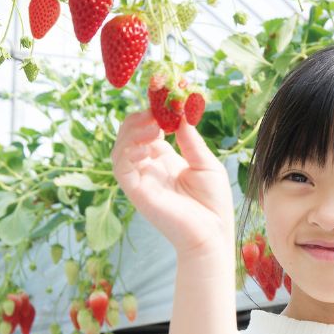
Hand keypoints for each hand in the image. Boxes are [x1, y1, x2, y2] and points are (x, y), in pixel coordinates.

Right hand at [111, 111, 233, 257]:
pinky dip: (128, 152)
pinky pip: (122, 168)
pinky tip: (148, 146)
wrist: (212, 234)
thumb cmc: (213, 203)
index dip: (153, 114)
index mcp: (166, 161)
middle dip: (139, 119)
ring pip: (120, 149)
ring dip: (132, 132)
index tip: (164, 99)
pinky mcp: (137, 192)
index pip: (149, 131)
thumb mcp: (206, 164)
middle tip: (155, 109)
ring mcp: (141, 180)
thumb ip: (191, 141)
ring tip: (153, 124)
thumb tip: (181, 114)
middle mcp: (150, 169)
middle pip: (130, 136)